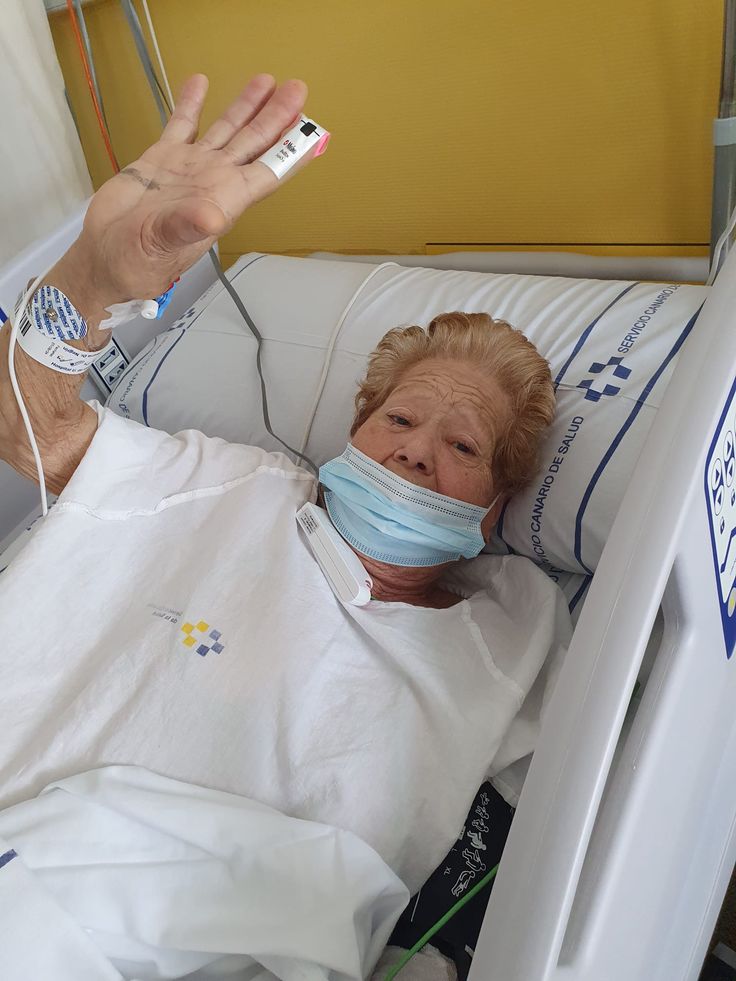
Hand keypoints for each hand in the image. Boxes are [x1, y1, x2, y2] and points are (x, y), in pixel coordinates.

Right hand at [58, 74, 315, 322]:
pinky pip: (182, 125)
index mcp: (223, 200)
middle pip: (254, 143)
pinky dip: (191, 104)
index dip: (291, 151)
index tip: (313, 130)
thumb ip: (186, 227)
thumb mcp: (163, 245)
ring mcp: (189, 168)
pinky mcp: (160, 160)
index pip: (269, 171)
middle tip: (297, 89)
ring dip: (245, 106)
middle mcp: (213, 181)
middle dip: (276, 116)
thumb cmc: (138, 262)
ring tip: (264, 81)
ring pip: (225, 130)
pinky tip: (201, 82)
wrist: (104, 258)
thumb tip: (211, 217)